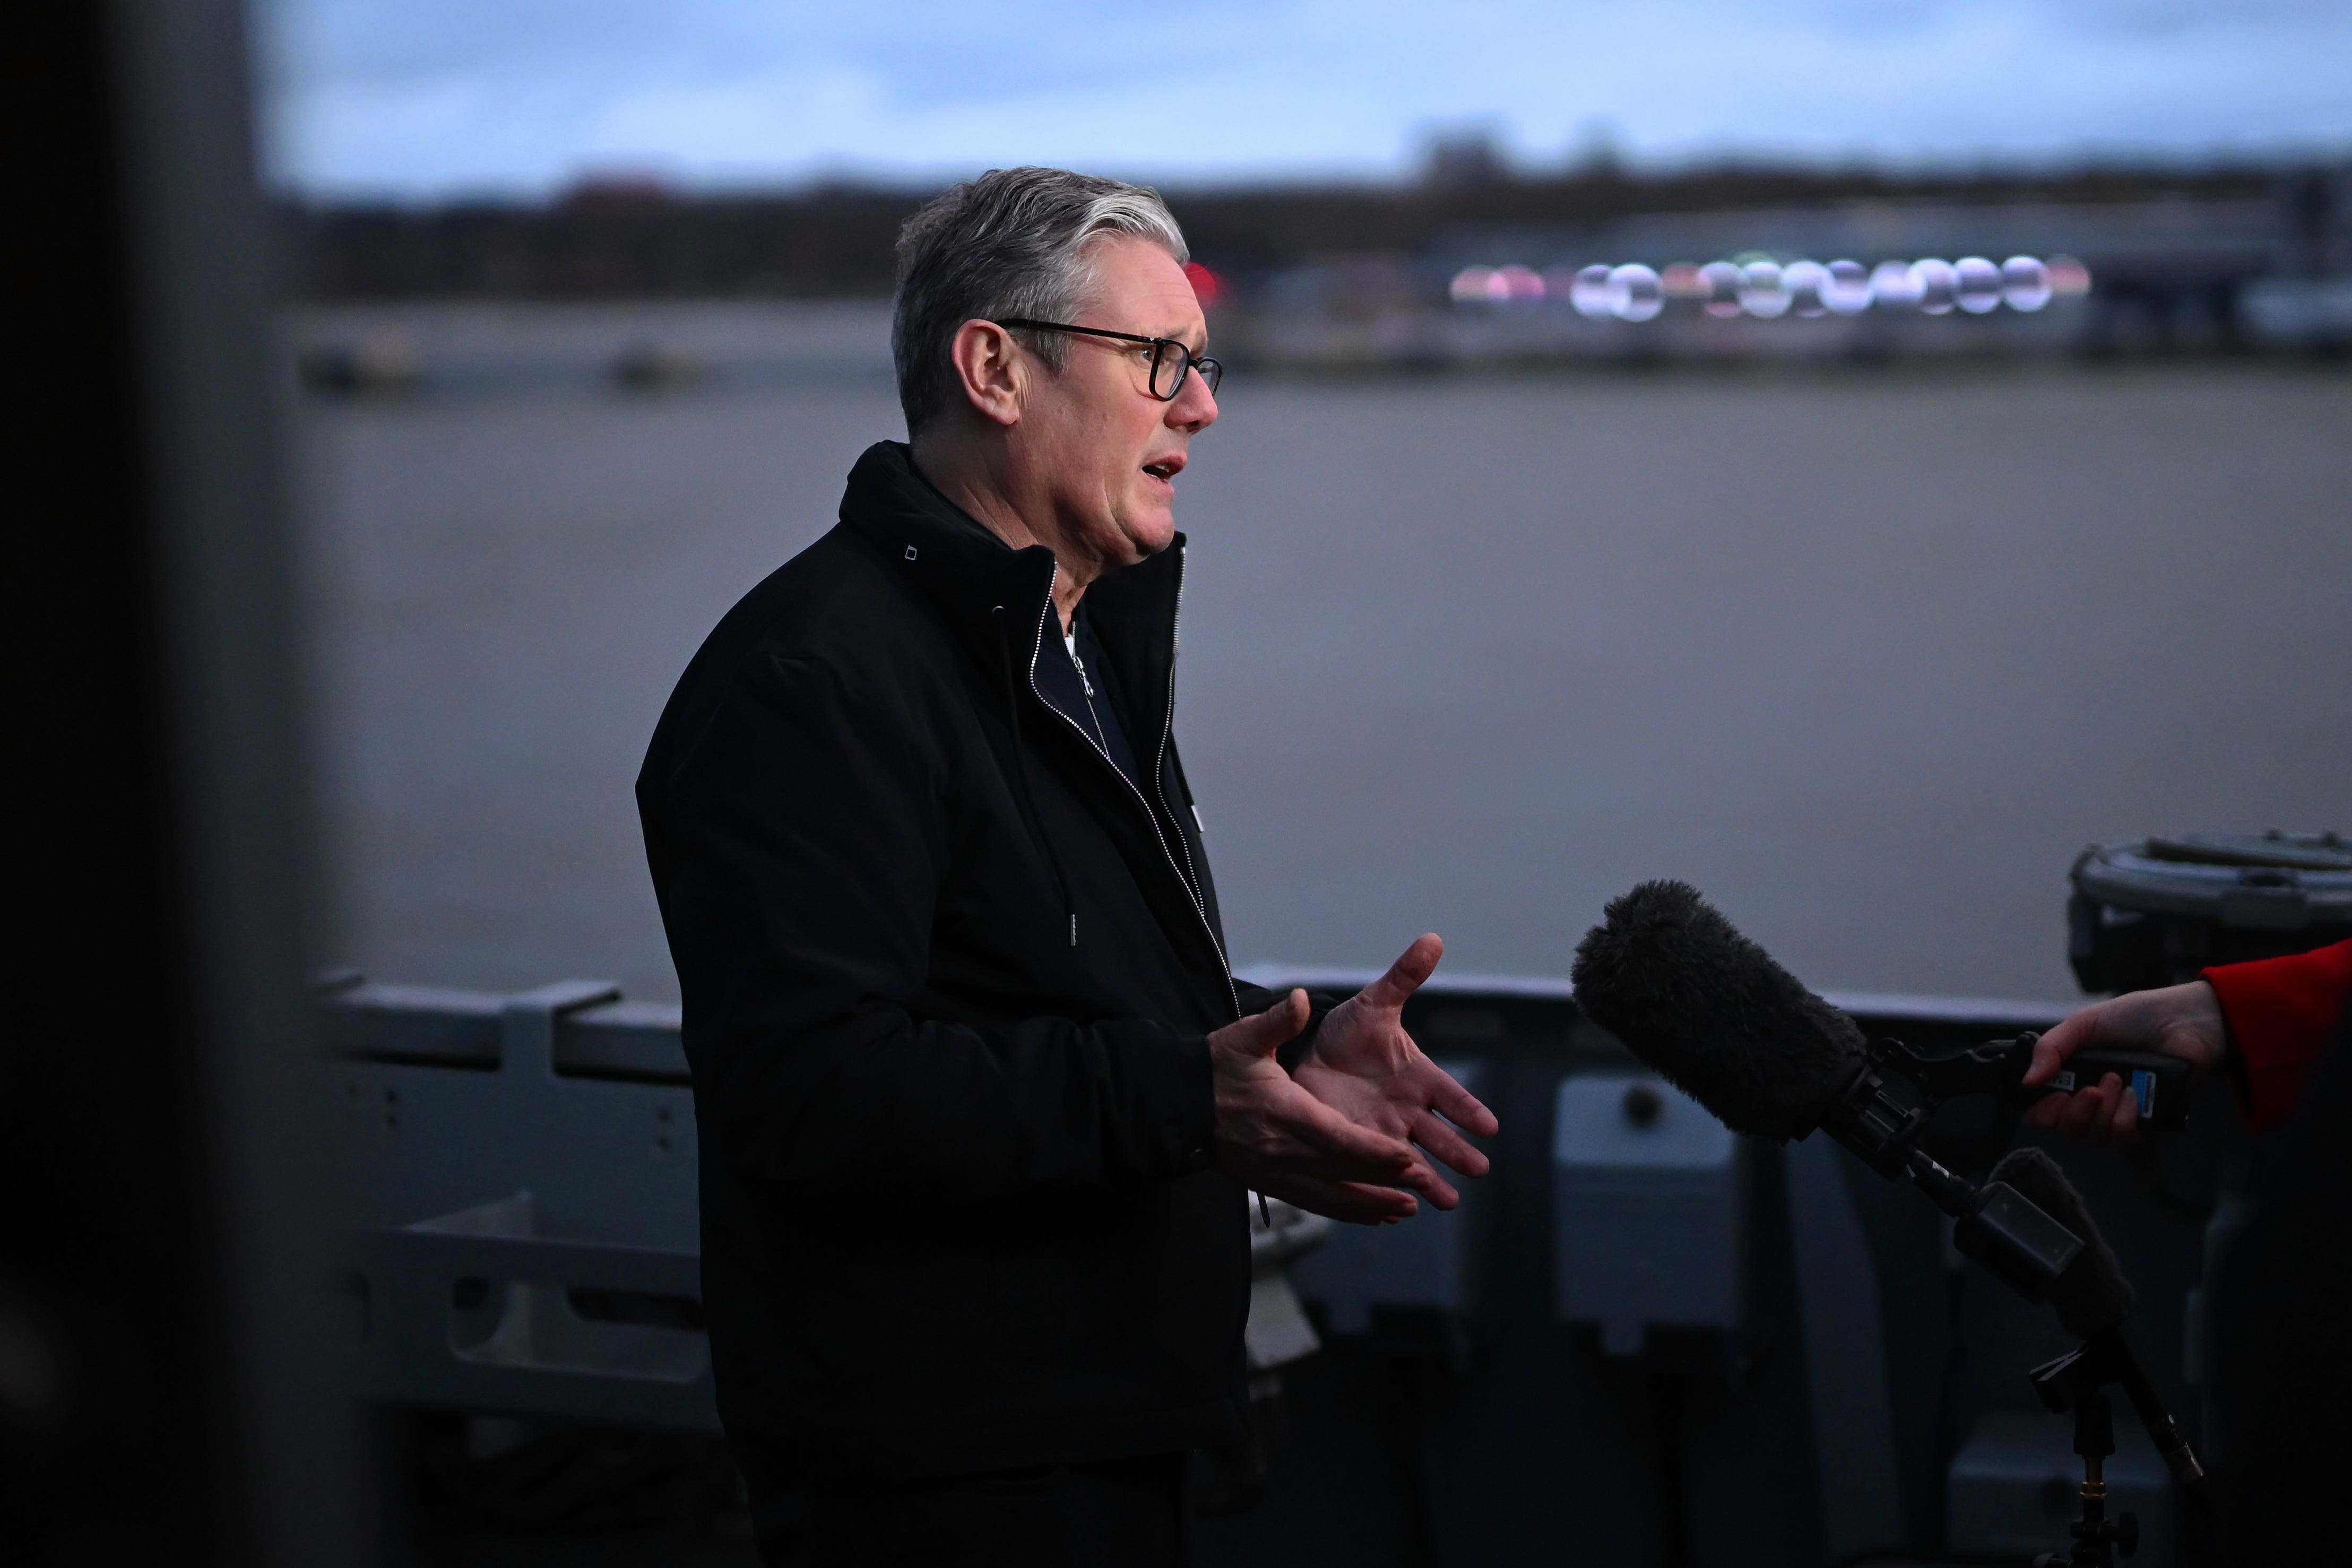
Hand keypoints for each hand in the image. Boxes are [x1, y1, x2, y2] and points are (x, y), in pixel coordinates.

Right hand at [1210, 989, 1424, 1223]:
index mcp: (1285, 1112)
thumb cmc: (1215, 1067)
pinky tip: (1369, 1216)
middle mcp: (1283, 1150)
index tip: (1408, 1157)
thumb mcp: (1244, 1037)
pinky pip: (1313, 1203)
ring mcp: (1275, 1172)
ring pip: (1331, 1196)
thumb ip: (1278, 1021)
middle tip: (1424, 1186)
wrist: (1176, 1104)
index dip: (1375, 1152)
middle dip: (1384, 1182)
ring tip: (1405, 1209)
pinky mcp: (1269, 1184)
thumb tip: (1301, 998)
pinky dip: (1344, 1212)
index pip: (1338, 1139)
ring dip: (1369, 1204)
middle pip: (1343, 1173)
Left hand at [1294, 934, 1498, 1211]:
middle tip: (1479, 1170)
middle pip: (1439, 1135)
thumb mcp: (1375, 1002)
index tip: (1489, 1127)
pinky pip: (1380, 1172)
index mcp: (1418, 1076)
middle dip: (1459, 1152)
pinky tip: (1403, 1207)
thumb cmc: (1349, 1030)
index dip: (1469, 1110)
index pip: (1451, 1095)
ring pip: (1414, 1161)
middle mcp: (1408, 1109)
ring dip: (1431, 1180)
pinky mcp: (1360, 1149)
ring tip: (1447, 1201)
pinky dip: (1392, 1188)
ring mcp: (1386, 1132)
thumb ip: (1404, 977)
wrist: (1309, 1055)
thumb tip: (1432, 938)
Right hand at [2020, 980, 2226, 1147]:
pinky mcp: (2146, 1122)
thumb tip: (2027, 1081)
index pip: (2042, 1114)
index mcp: (2071, 1078)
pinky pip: (2124, 1140)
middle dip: (2074, 1114)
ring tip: (2118, 1081)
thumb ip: (2051, 1048)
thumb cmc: (2136, 1017)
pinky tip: (2134, 1095)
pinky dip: (2124, 1121)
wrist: (2186, 1021)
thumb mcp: (2084, 1024)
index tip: (2055, 1095)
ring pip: (2094, 1138)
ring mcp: (2118, 1113)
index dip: (2042, 1114)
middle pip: (2066, 1132)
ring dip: (2102, 1113)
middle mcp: (2091, 1101)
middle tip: (2092, 1089)